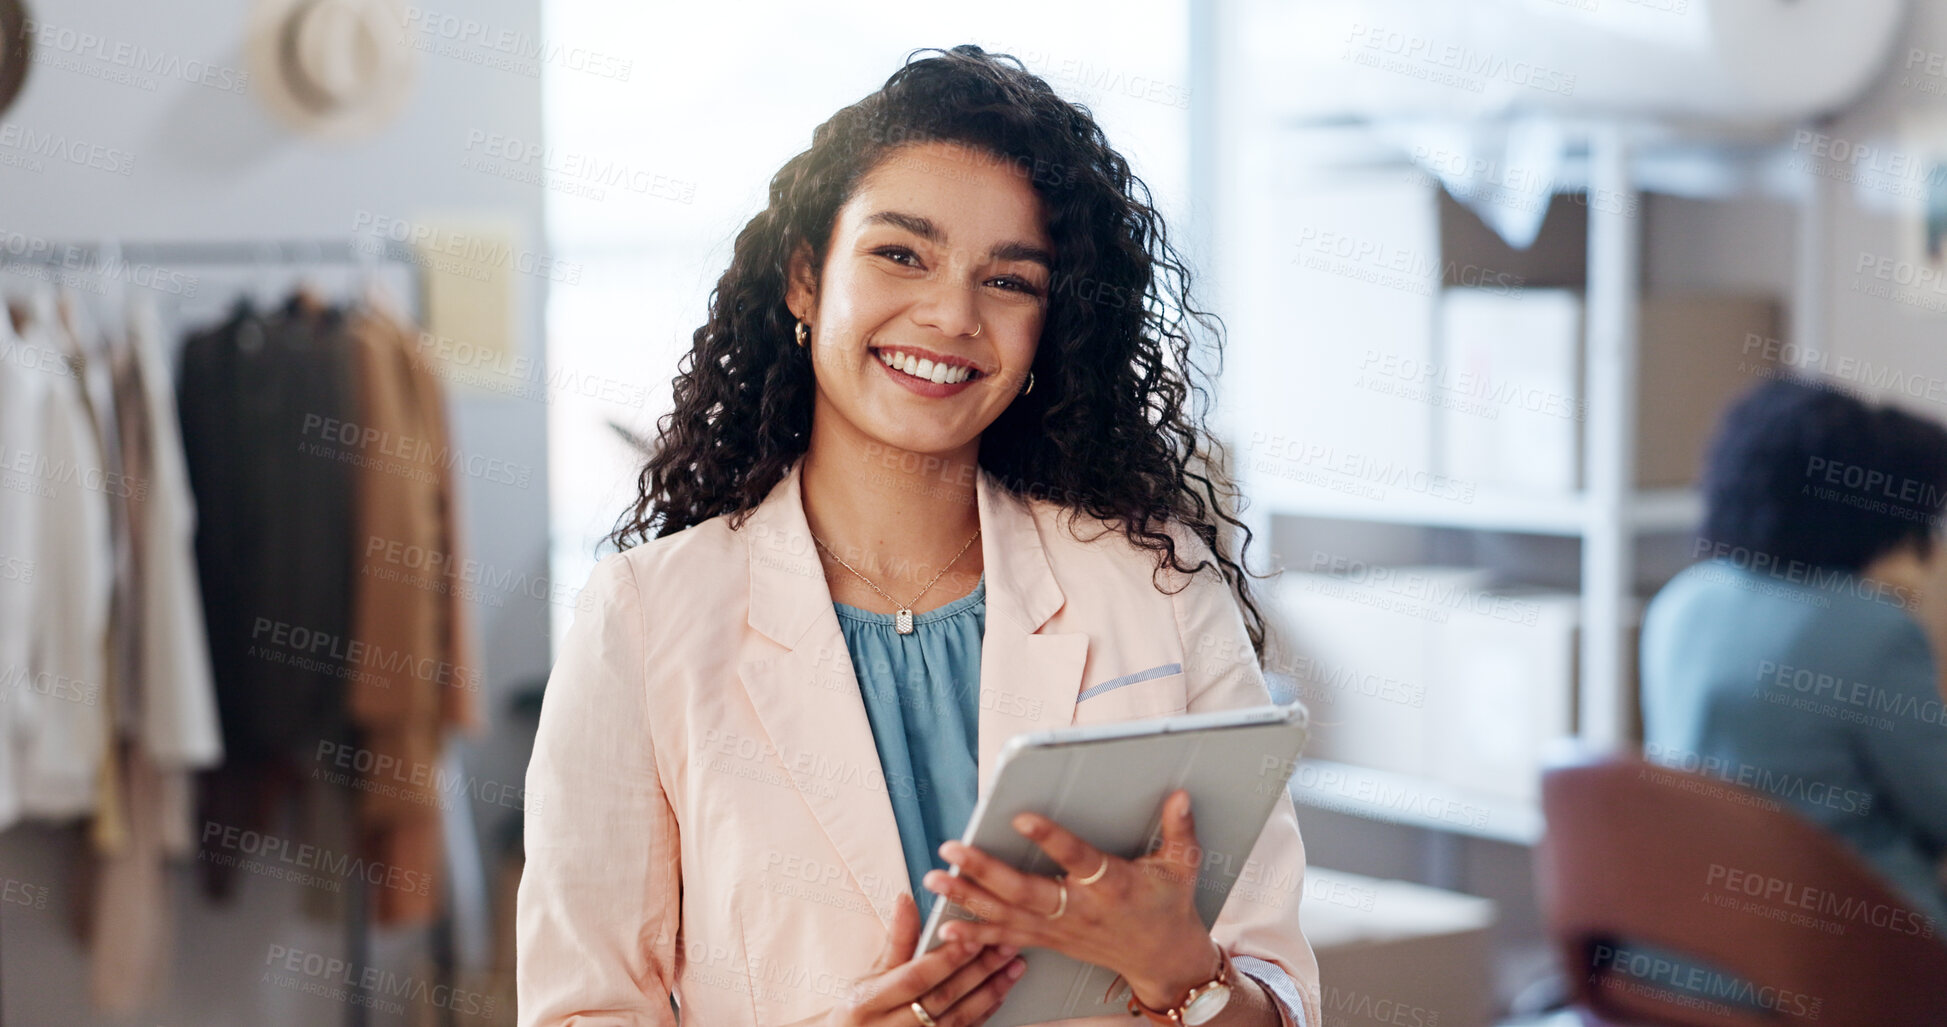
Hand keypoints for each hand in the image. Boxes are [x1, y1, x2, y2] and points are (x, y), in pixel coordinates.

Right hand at [822, 892, 1027, 1026]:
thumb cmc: (863, 1007)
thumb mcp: (871, 974)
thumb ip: (896, 939)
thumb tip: (906, 900)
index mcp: (868, 1001)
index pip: (915, 978)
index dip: (946, 959)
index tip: (973, 937)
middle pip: (942, 999)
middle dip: (979, 971)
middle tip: (1006, 946)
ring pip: (958, 1019)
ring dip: (990, 991)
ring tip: (1014, 967)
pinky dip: (984, 1012)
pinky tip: (1001, 992)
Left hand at [922, 789, 1221, 1011]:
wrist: (1164, 960)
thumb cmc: (1170, 905)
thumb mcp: (1182, 866)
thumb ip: (1178, 830)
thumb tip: (1181, 794)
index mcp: (1112, 885)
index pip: (1078, 858)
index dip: (1051, 839)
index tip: (1022, 817)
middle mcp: (1081, 909)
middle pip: (1026, 891)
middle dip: (985, 870)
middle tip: (952, 849)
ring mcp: (1062, 930)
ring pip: (1008, 915)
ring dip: (968, 898)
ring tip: (935, 878)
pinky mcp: (1051, 941)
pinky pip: (1008, 940)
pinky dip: (976, 936)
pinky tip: (946, 929)